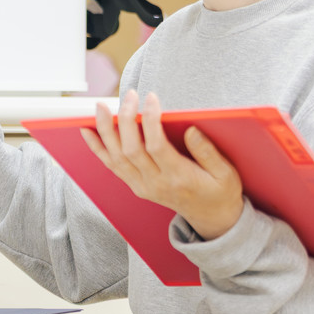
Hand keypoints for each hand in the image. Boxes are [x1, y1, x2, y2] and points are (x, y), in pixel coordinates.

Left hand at [82, 90, 243, 238]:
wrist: (212, 218)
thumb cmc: (220, 191)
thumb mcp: (226, 173)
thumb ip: (208, 152)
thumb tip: (191, 130)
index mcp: (179, 178)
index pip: (156, 146)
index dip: (150, 120)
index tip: (151, 97)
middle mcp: (156, 184)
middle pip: (131, 150)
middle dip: (126, 119)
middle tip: (129, 95)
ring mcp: (143, 186)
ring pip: (117, 157)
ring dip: (106, 130)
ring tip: (101, 107)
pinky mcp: (136, 186)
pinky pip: (112, 166)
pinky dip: (98, 148)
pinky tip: (87, 131)